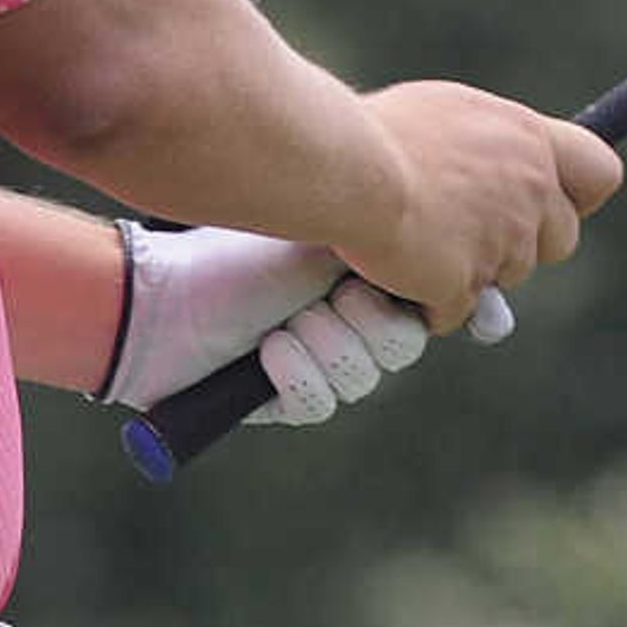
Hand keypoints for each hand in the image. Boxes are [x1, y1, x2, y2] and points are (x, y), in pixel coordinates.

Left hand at [98, 222, 514, 423]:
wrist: (163, 283)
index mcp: (357, 271)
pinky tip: (269, 350)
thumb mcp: (325, 224)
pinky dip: (297, 374)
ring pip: (363, 377)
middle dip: (369, 320)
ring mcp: (313, 360)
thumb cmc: (238, 240)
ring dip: (328, 345)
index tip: (450, 301)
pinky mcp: (281, 399)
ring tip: (290, 320)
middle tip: (338, 294)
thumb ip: (384, 231)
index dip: (433, 303)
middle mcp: (341, 318)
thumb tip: (462, 248)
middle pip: (400, 343)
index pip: (420, 302)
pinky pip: (320, 402)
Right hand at [343, 81, 622, 329]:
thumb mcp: (446, 114)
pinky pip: (452, 311)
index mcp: (527, 138)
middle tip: (470, 233)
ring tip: (415, 242)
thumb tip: (489, 164)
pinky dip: (425, 301)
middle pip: (560, 240)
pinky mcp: (466, 283)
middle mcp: (529, 189)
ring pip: (503, 278)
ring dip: (468, 271)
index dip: (577, 195)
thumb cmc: (376, 131)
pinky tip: (392, 273)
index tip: (548, 200)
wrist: (341, 165)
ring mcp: (503, 239)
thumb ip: (485, 144)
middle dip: (523, 245)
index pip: (598, 171)